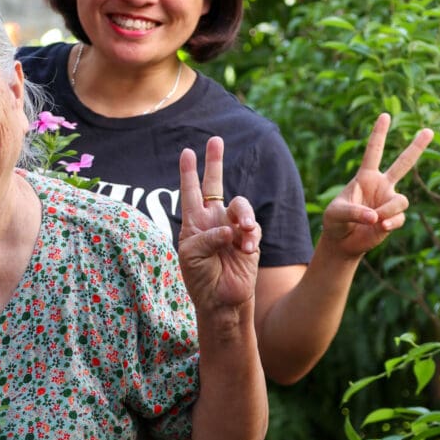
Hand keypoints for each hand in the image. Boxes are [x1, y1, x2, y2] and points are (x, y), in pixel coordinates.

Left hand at [177, 136, 260, 313]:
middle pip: (215, 184)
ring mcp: (233, 228)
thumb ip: (206, 236)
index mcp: (194, 222)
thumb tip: (229, 229)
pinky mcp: (250, 239)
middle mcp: (213, 220)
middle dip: (215, 162)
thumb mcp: (191, 255)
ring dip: (242, 215)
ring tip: (242, 231)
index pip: (190, 192)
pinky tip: (246, 248)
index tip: (186, 152)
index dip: (188, 172)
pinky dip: (249, 236)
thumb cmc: (200, 278)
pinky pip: (252, 227)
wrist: (221, 300)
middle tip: (215, 140)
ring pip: (240, 205)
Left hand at [321, 113, 433, 256]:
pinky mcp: (393, 219)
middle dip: (416, 148)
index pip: (373, 152)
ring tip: (375, 220)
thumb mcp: (336, 213)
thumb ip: (354, 212)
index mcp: (365, 177)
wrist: (342, 241)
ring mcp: (388, 201)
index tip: (385, 115)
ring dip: (388, 210)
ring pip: (401, 199)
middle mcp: (381, 185)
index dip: (379, 134)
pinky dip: (390, 222)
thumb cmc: (335, 221)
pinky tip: (380, 227)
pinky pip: (399, 217)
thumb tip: (375, 217)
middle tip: (429, 131)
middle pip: (403, 163)